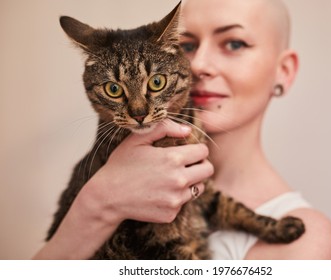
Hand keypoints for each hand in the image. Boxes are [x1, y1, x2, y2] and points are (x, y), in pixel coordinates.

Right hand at [33, 120, 212, 258]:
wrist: (107, 197)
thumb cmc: (121, 165)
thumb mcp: (138, 139)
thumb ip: (164, 128)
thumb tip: (187, 130)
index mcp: (173, 159)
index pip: (203, 151)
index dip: (196, 149)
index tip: (188, 151)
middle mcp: (179, 180)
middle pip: (208, 170)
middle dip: (199, 165)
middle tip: (186, 165)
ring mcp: (176, 200)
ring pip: (199, 188)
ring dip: (190, 182)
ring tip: (171, 179)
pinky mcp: (171, 214)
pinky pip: (184, 203)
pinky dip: (176, 198)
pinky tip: (160, 193)